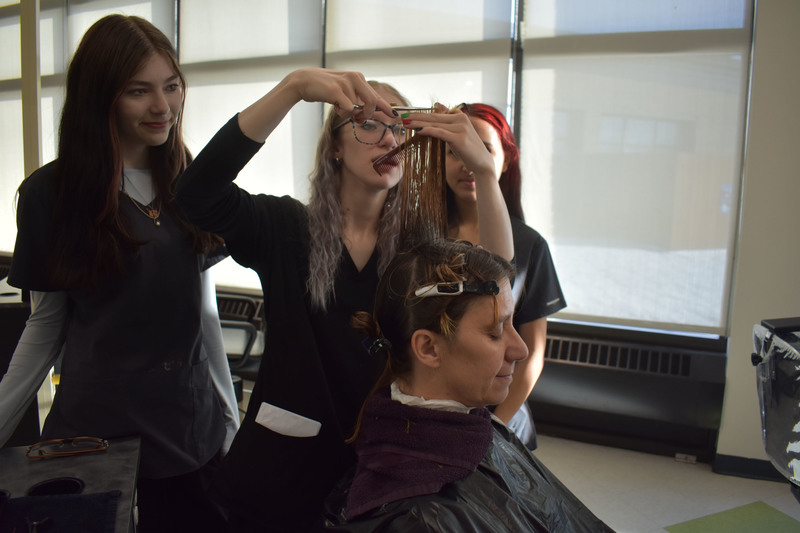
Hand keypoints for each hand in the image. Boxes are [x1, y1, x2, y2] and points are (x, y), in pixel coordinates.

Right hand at [238, 68, 395, 141]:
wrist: (304, 82)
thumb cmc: (324, 89)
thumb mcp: (343, 92)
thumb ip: (356, 99)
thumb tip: (366, 113)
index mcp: (358, 78)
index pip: (376, 95)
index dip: (386, 107)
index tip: (396, 115)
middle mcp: (355, 78)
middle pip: (372, 101)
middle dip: (368, 114)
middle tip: (360, 119)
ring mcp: (346, 83)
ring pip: (358, 107)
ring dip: (350, 113)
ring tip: (340, 108)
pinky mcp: (337, 90)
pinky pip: (348, 108)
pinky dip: (343, 112)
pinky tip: (335, 107)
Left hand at [402, 105, 494, 179]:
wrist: (482, 163)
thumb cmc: (467, 150)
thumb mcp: (456, 133)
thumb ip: (447, 120)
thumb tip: (437, 105)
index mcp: (459, 116)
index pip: (435, 114)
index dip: (420, 113)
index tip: (406, 114)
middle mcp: (461, 118)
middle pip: (433, 117)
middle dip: (416, 116)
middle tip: (401, 116)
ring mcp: (460, 127)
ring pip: (435, 124)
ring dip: (418, 123)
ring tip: (406, 123)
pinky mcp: (459, 138)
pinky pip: (440, 132)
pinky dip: (428, 131)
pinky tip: (418, 131)